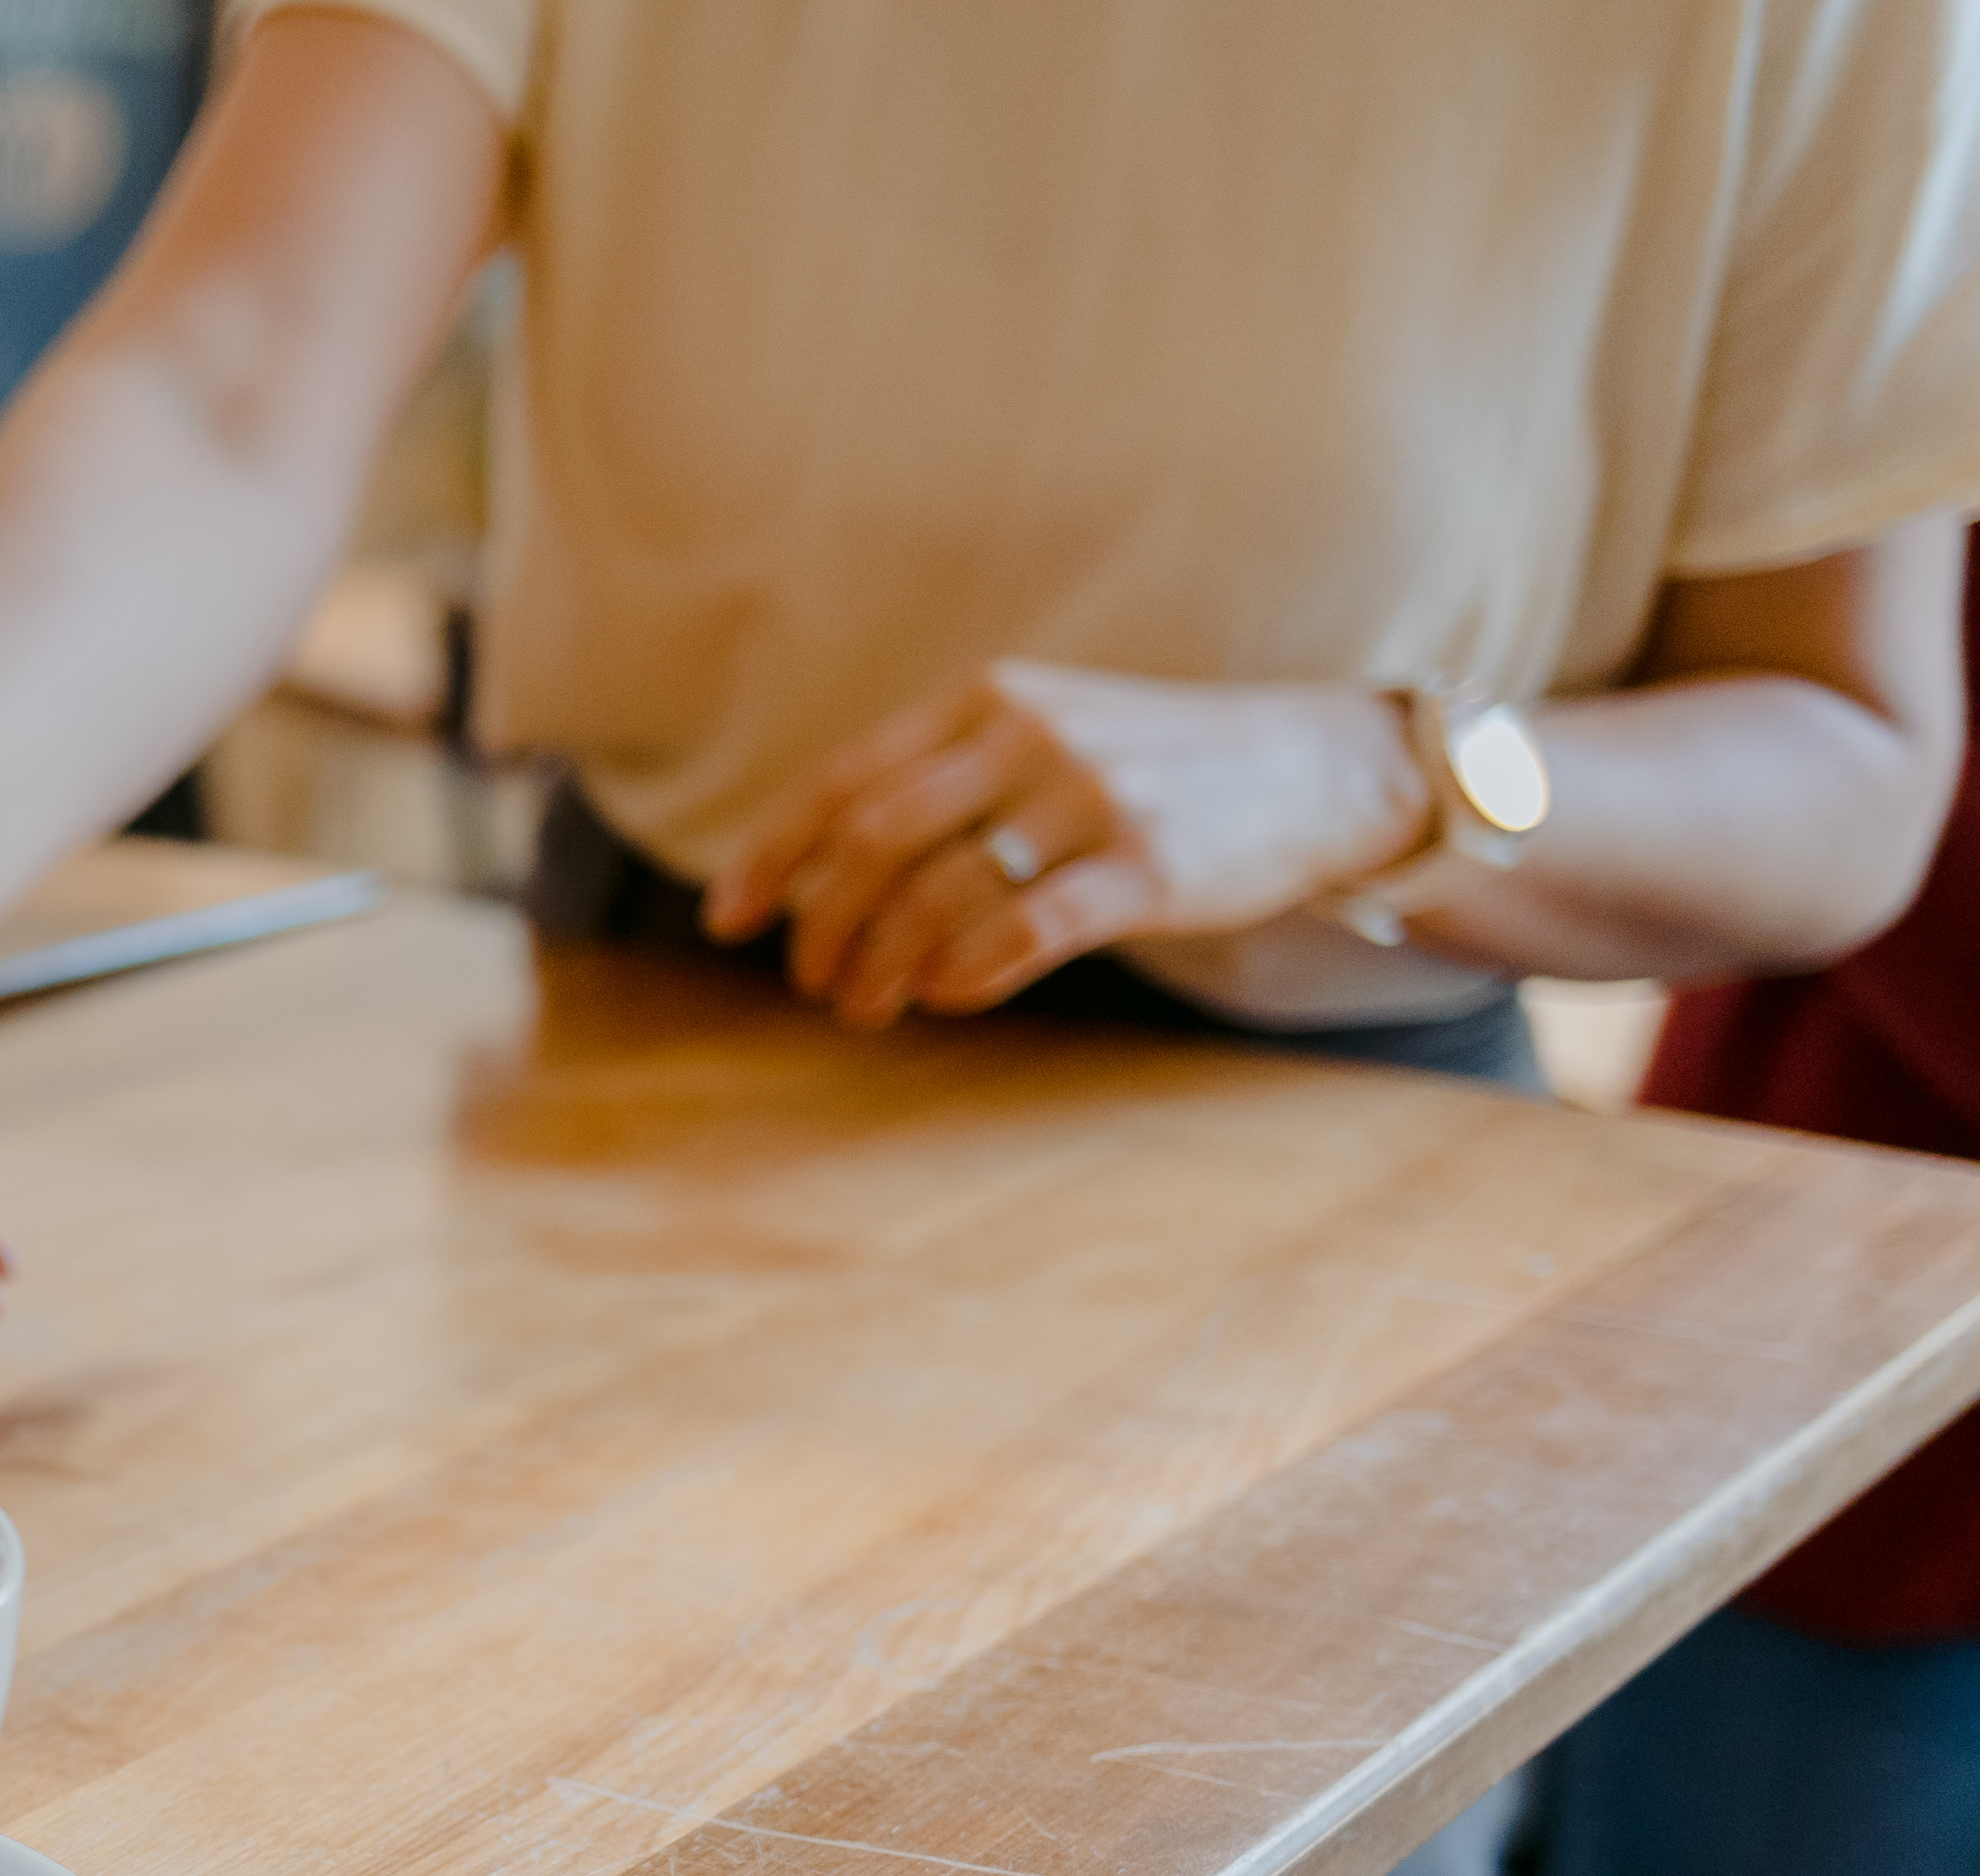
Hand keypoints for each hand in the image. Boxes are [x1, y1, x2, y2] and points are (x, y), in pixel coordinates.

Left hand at [702, 662, 1435, 1027]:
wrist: (1314, 767)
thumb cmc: (1154, 766)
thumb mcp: (1043, 733)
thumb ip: (943, 780)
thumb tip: (819, 872)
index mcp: (985, 701)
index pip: (843, 781)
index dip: (772, 857)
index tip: (729, 922)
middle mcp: (1028, 737)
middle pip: (872, 844)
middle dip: (823, 926)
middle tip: (813, 982)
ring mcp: (1090, 797)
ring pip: (937, 897)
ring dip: (883, 968)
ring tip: (869, 1007)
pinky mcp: (1145, 865)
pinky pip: (1022, 933)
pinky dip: (965, 975)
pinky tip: (946, 996)